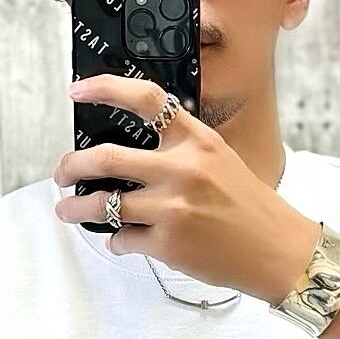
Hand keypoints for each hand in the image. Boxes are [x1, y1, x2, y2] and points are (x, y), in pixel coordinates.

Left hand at [53, 71, 319, 304]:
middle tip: (62, 172)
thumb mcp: (220, 159)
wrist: (277, 249)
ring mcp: (172, 208)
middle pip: (104, 157)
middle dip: (70, 166)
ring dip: (75, 208)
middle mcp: (182, 170)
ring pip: (102, 204)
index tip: (77, 92)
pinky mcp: (167, 244)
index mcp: (196, 141)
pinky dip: (114, 241)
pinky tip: (119, 241)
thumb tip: (131, 152)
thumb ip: (180, 148)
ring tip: (68, 209)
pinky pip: (122, 239)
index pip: (145, 100)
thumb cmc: (250, 206)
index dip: (104, 89)